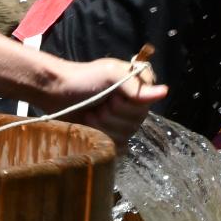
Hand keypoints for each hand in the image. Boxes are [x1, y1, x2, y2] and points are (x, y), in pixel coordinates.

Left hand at [32, 56, 167, 143]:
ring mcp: (123, 121)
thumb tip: (164, 92)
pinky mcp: (112, 136)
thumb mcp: (109, 73)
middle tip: (98, 104)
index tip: (112, 96)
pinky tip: (92, 129)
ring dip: (104, 126)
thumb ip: (134, 84)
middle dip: (112, 115)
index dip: (128, 105)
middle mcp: (135, 104)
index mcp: (140, 86)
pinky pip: (119, 147)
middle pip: (136, 122)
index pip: (147, 105)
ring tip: (91, 114)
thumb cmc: (82, 78)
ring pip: (126, 135)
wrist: (56, 93)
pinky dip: (103, 140)